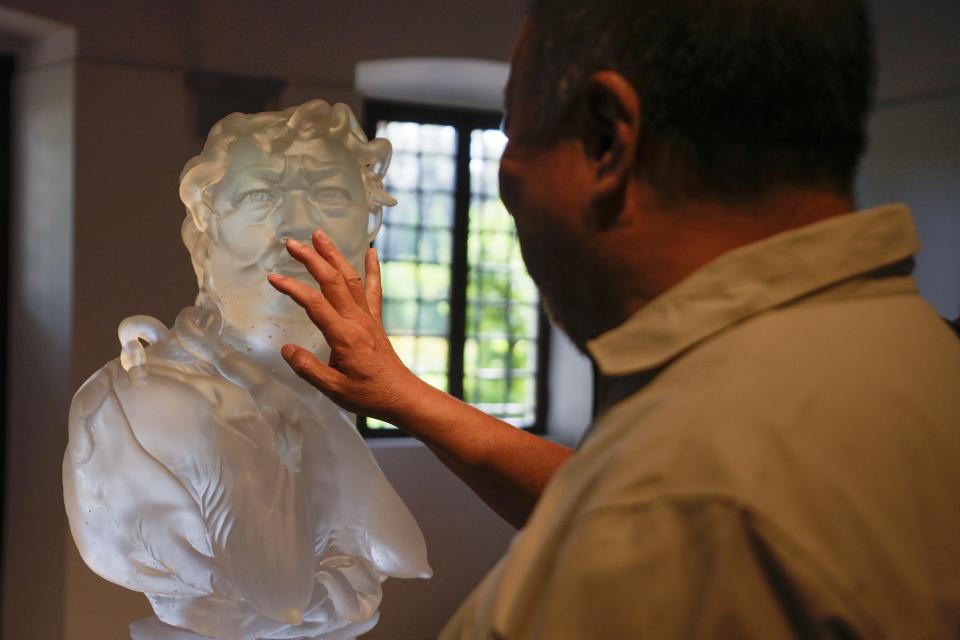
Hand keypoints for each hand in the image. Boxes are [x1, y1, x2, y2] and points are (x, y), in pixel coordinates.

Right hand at [267, 230, 427, 422]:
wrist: (401, 396)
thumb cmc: (368, 395)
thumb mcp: (333, 389)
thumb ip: (308, 369)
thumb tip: (286, 349)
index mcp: (344, 336)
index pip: (315, 304)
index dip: (293, 288)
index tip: (273, 278)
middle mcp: (357, 320)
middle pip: (333, 281)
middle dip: (312, 259)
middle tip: (292, 243)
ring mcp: (368, 317)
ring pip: (351, 279)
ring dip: (334, 255)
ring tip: (320, 236)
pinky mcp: (375, 320)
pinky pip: (374, 289)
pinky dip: (373, 268)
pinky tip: (372, 251)